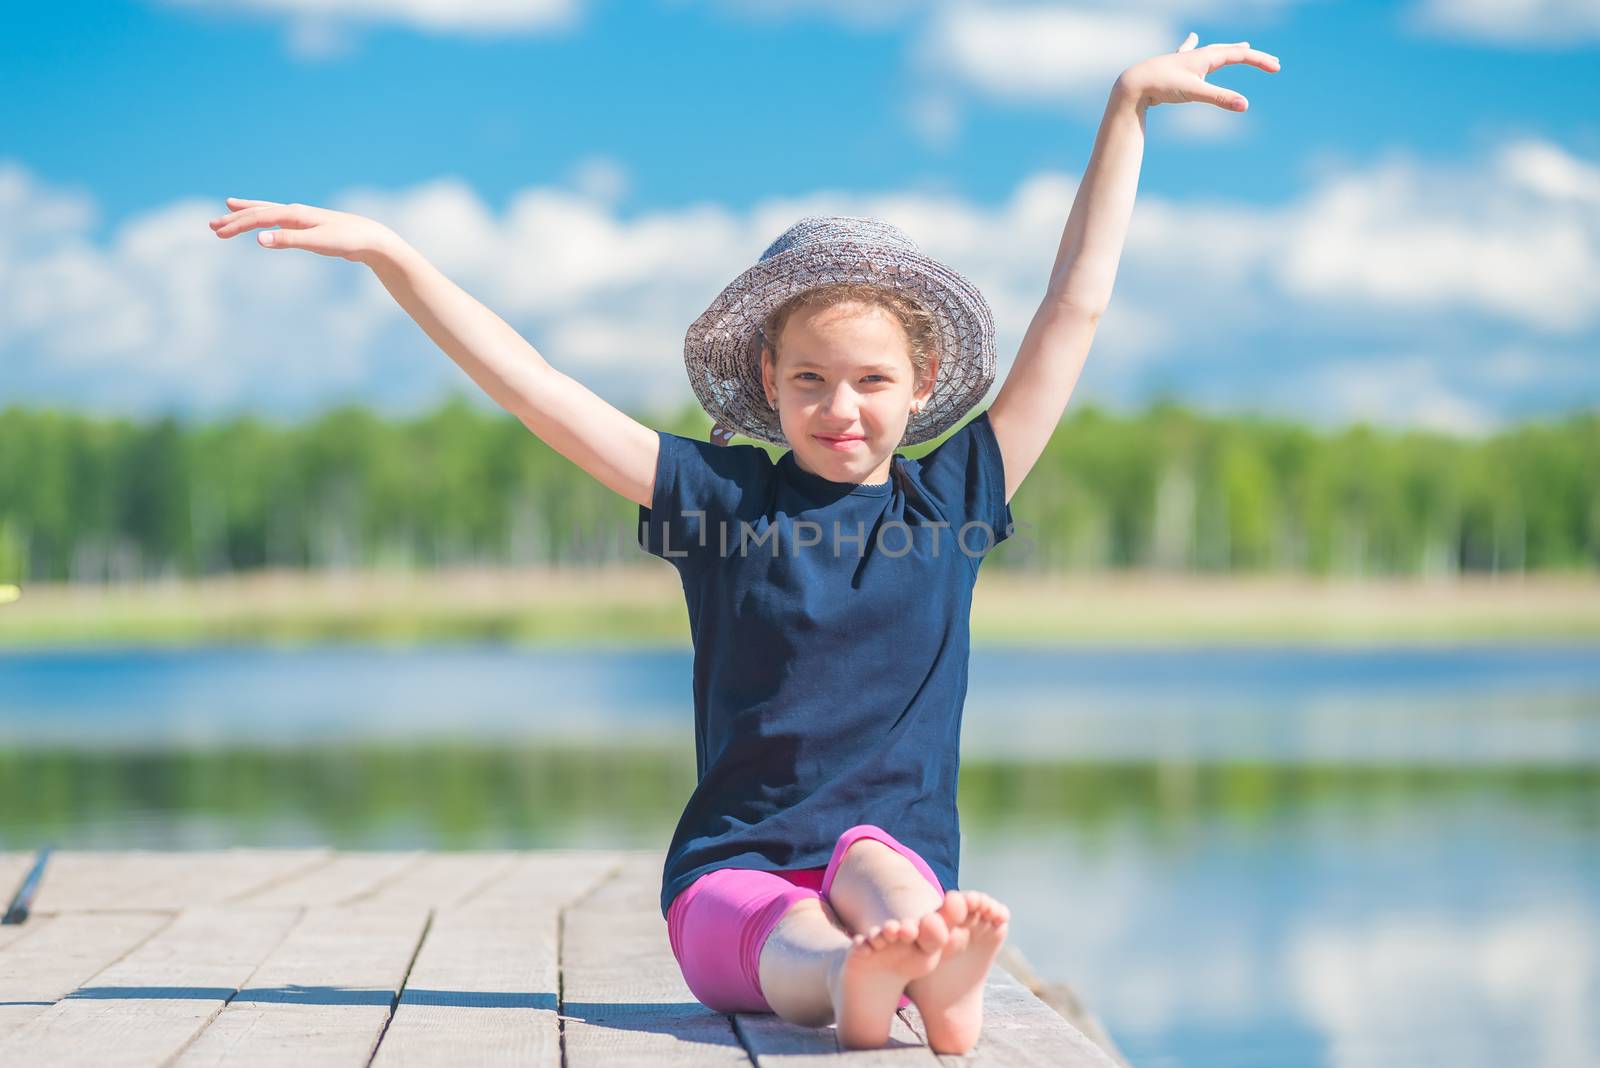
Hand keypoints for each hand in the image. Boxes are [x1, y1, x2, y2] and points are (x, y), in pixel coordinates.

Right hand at [207, 197, 398, 263]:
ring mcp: (302, 219)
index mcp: (295, 215)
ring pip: (268, 212)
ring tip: (229, 207)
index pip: (258, 217)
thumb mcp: (317, 242)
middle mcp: (296, 212)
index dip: (237, 225)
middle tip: (212, 226)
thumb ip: (288, 240)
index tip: (218, 233)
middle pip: (259, 212)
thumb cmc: (348, 240)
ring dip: (248, 213)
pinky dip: (266, 219)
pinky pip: (279, 220)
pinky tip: (265, 225)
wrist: (372, 239)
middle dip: (235, 219)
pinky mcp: (309, 227)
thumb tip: (259, 238)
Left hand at [1116, 32, 1279, 112]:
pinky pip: (1190, 52)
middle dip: (1252, 57)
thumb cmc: (1163, 84)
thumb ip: (1220, 98)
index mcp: (1207, 57)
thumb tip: (1245, 105)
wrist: (1134, 83)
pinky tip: (1192, 37)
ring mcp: (1187, 60)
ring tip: (1242, 45)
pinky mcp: (1176, 68)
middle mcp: (1199, 55)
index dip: (1260, 61)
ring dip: (1231, 49)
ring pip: (1215, 51)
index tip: (1277, 68)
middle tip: (1270, 62)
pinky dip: (1195, 45)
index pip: (1241, 55)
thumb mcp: (1195, 92)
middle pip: (1231, 52)